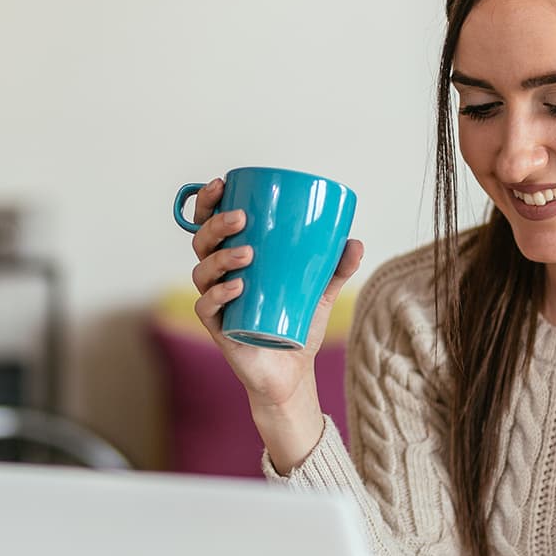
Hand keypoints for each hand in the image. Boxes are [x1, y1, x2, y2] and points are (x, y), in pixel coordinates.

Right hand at [187, 175, 363, 469]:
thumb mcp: (319, 291)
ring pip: (201, 271)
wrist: (292, 372)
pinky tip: (237, 287)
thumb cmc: (296, 324)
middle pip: (201, 242)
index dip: (208, 202)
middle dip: (216, 225)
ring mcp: (216, 302)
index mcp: (233, 258)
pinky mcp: (218, 328)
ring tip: (247, 254)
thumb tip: (354, 241)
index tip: (221, 183)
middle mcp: (218, 277)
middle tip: (241, 219)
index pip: (210, 224)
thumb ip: (336, 267)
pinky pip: (207, 307)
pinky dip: (218, 294)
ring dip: (221, 258)